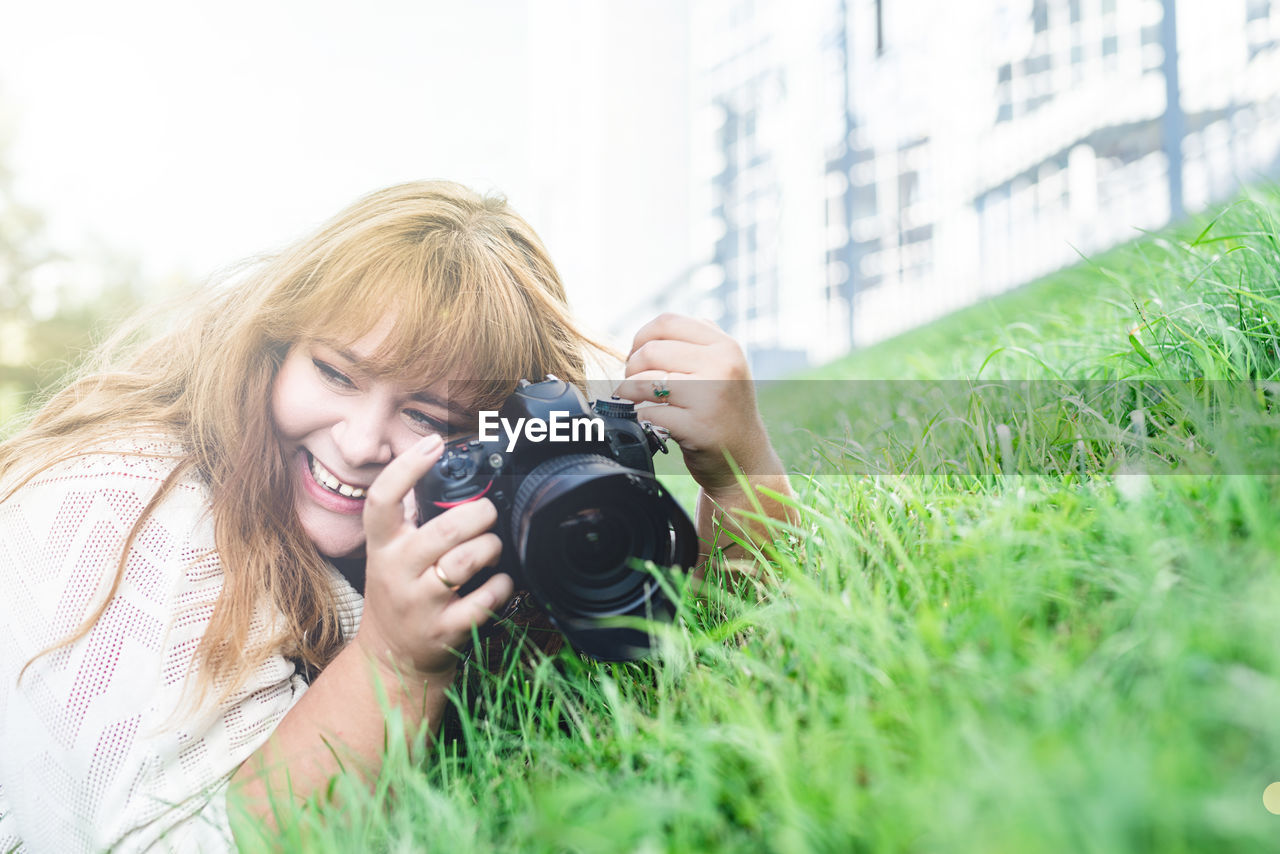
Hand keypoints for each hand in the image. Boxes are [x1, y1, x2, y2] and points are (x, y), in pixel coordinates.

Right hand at [353, 434, 513, 679]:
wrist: (391, 658)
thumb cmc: (399, 594)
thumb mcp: (389, 554)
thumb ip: (410, 519)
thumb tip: (442, 469)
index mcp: (382, 546)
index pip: (382, 499)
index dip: (407, 468)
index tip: (432, 444)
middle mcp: (396, 572)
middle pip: (444, 530)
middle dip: (479, 515)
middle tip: (488, 514)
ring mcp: (419, 604)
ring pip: (467, 561)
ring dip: (491, 547)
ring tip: (492, 547)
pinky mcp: (444, 631)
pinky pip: (484, 600)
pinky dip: (502, 586)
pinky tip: (500, 582)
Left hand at [612, 313, 778, 494]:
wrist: (744, 459)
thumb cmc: (723, 410)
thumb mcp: (723, 367)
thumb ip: (696, 344)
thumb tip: (648, 335)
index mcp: (725, 346)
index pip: (668, 322)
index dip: (642, 337)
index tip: (637, 355)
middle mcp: (722, 366)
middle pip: (651, 350)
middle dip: (632, 367)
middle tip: (633, 382)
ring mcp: (710, 396)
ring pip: (645, 380)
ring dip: (628, 391)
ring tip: (633, 398)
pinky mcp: (696, 426)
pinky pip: (648, 412)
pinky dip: (639, 416)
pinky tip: (647, 420)